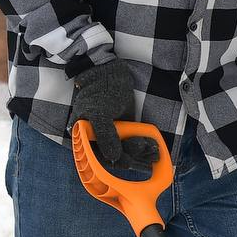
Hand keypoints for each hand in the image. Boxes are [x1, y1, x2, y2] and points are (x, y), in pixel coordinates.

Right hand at [71, 60, 158, 178]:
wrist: (111, 74)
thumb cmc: (101, 91)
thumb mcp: (100, 112)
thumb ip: (104, 135)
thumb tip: (113, 157)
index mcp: (82, 137)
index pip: (98, 158)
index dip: (114, 163)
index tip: (129, 163)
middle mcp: (95, 140)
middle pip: (113, 158)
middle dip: (132, 158)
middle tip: (148, 156)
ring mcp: (110, 136)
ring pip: (125, 152)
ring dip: (140, 154)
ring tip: (154, 152)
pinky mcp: (122, 132)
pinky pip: (132, 143)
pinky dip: (142, 146)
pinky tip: (153, 147)